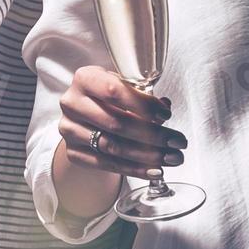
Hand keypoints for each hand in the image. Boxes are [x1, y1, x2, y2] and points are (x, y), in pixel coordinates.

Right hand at [57, 65, 184, 179]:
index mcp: (85, 79)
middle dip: (153, 135)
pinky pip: (107, 164)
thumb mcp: (123, 88)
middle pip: (116, 123)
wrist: (84, 118)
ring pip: (112, 146)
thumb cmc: (108, 99)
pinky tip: (154, 170)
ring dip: (147, 155)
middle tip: (178, 141)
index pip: (114, 91)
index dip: (143, 105)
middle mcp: (72, 103)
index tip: (167, 115)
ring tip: (171, 158)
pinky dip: (134, 169)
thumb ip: (143, 96)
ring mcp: (70, 129)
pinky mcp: (74, 152)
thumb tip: (164, 107)